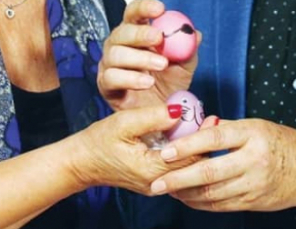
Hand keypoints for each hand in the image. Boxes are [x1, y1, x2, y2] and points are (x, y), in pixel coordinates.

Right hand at [68, 104, 199, 194]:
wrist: (81, 162)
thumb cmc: (99, 141)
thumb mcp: (124, 123)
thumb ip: (152, 117)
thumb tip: (179, 110)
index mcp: (152, 169)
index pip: (189, 157)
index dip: (203, 136)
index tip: (212, 117)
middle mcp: (158, 183)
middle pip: (192, 165)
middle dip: (204, 143)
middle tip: (214, 120)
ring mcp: (157, 185)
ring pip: (186, 169)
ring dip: (196, 148)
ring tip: (205, 126)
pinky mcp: (154, 181)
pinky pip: (177, 168)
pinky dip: (185, 153)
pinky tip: (189, 136)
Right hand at [98, 0, 198, 110]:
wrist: (159, 115)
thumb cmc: (168, 84)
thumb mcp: (184, 65)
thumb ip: (188, 49)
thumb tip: (194, 33)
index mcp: (136, 33)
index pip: (134, 13)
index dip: (144, 8)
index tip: (160, 9)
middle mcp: (119, 45)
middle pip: (122, 31)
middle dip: (141, 33)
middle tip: (159, 38)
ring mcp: (109, 64)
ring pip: (116, 54)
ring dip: (140, 58)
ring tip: (161, 65)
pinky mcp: (105, 84)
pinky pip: (111, 77)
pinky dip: (130, 78)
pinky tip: (147, 82)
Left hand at [150, 118, 295, 211]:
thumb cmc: (281, 141)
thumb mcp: (256, 126)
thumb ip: (225, 128)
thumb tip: (195, 127)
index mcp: (252, 134)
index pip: (213, 139)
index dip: (187, 146)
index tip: (165, 152)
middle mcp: (253, 160)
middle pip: (209, 172)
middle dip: (178, 179)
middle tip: (156, 183)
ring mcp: (254, 184)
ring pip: (212, 194)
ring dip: (186, 194)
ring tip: (167, 190)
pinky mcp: (254, 202)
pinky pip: (221, 206)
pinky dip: (201, 204)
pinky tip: (188, 199)